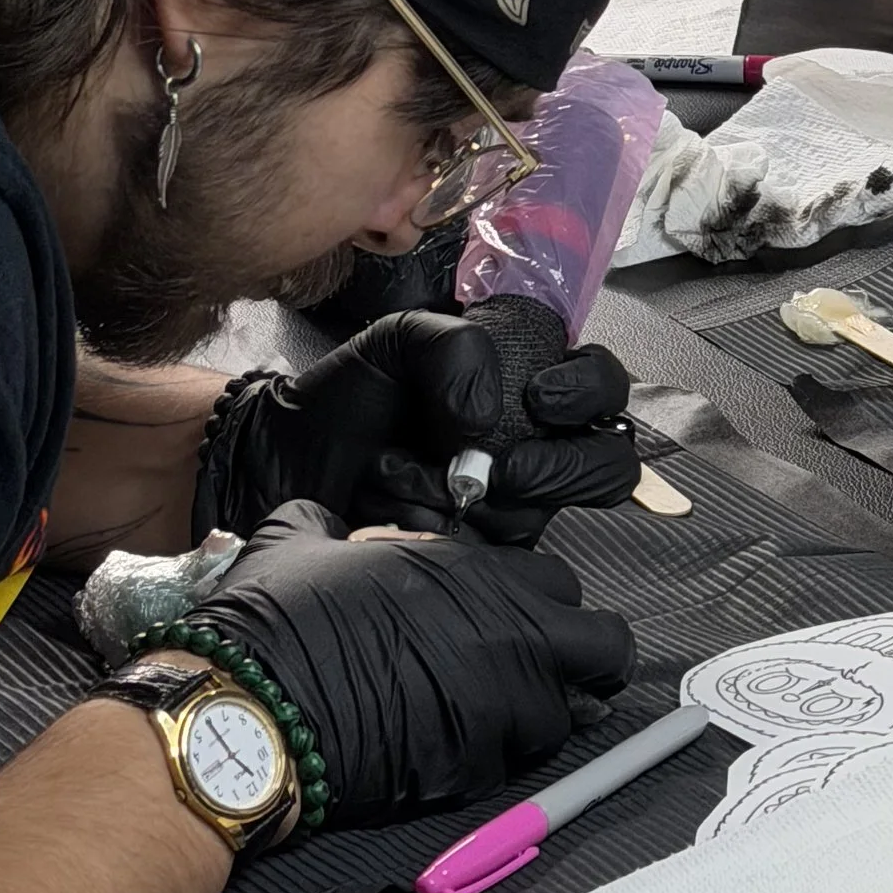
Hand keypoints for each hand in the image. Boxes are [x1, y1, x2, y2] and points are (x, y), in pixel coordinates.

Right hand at [182, 502, 635, 826]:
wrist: (247, 710)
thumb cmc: (275, 621)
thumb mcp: (299, 542)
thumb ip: (333, 526)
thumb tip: (328, 525)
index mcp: (476, 576)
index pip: (562, 586)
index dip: (543, 606)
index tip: (518, 621)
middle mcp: (507, 638)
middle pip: (606, 649)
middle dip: (587, 662)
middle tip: (550, 672)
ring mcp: (498, 708)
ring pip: (567, 717)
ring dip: (540, 717)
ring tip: (493, 719)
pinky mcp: (473, 769)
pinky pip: (510, 766)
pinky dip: (491, 761)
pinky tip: (449, 750)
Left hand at [195, 313, 637, 546]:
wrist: (286, 457)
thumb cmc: (349, 394)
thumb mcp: (400, 337)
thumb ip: (455, 348)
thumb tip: (486, 419)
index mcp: (528, 382)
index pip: (602, 385)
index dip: (590, 391)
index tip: (540, 396)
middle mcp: (534, 445)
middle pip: (606, 463)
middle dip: (558, 466)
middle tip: (498, 463)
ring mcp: (511, 504)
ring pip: (546, 512)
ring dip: (488, 499)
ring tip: (427, 480)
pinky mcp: (480, 554)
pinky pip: (498, 555)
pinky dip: (453, 534)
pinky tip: (408, 515)